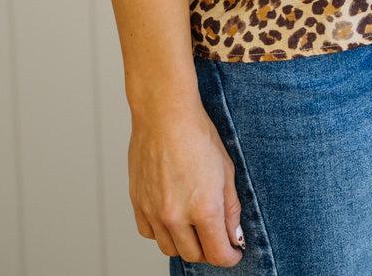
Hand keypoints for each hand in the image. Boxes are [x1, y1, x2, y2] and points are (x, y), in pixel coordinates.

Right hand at [128, 99, 245, 266]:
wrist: (165, 114)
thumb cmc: (197, 134)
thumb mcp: (226, 170)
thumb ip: (231, 209)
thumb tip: (234, 236)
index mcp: (203, 208)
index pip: (218, 254)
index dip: (231, 257)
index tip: (234, 252)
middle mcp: (176, 216)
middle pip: (195, 255)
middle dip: (210, 250)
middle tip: (216, 236)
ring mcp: (154, 211)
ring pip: (170, 248)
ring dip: (185, 243)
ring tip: (195, 225)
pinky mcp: (138, 203)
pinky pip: (150, 233)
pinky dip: (162, 232)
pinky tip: (172, 216)